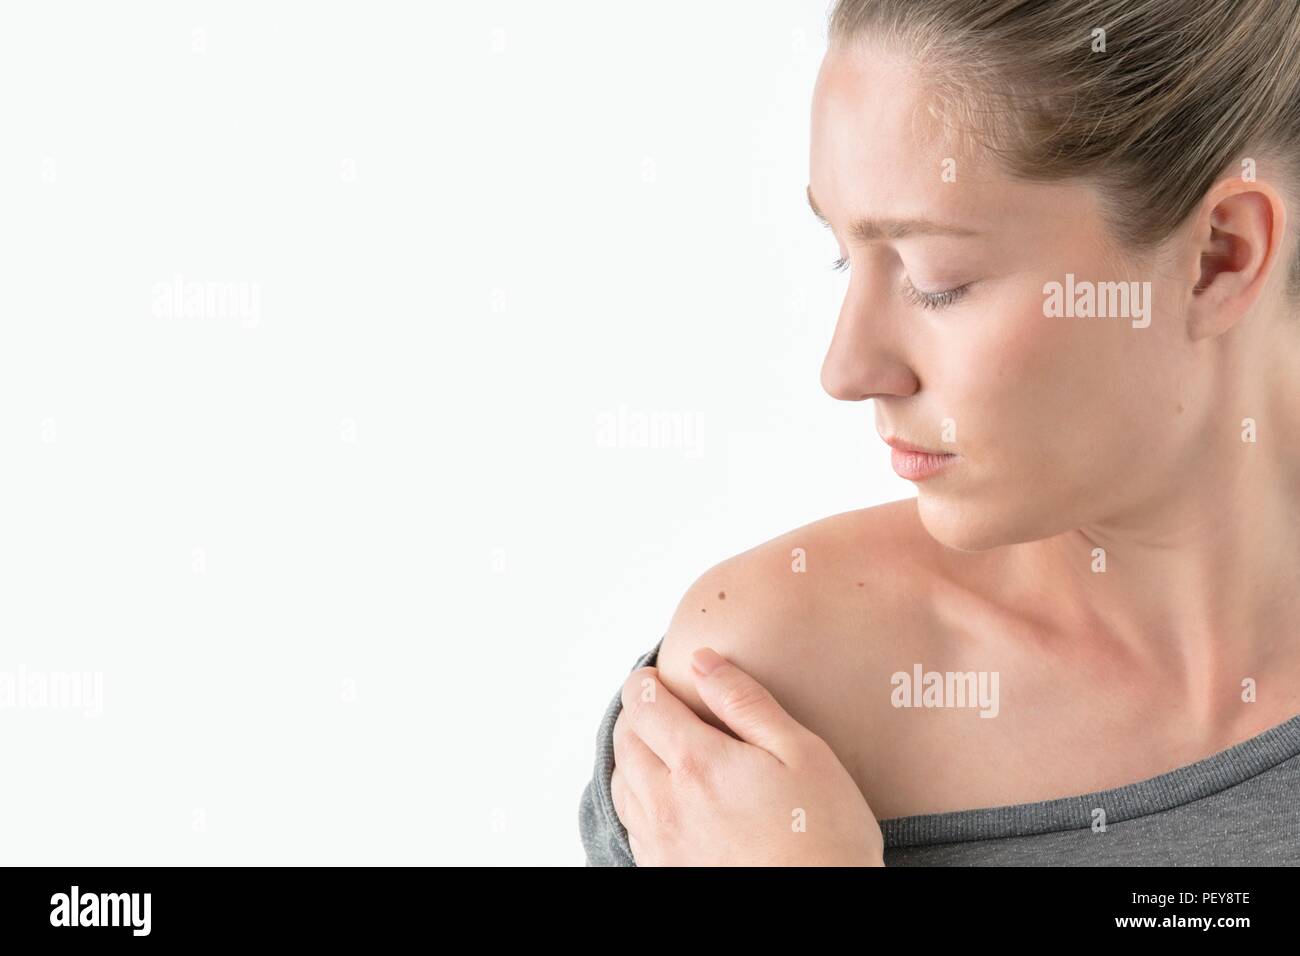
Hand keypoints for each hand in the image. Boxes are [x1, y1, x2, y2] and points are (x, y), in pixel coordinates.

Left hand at [610, 645, 884, 865]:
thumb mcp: (801, 753)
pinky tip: (665, 798)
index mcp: (697, 763)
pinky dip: (637, 798)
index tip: (655, 676)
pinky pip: (632, 825)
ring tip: (658, 747)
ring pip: (622, 784)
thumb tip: (703, 661)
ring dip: (632, 756)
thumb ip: (745, 702)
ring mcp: (660, 843)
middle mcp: (666, 803)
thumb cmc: (824, 834)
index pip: (642, 705)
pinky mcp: (663, 871)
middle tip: (656, 705)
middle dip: (635, 715)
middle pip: (624, 742)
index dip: (643, 683)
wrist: (820, 917)